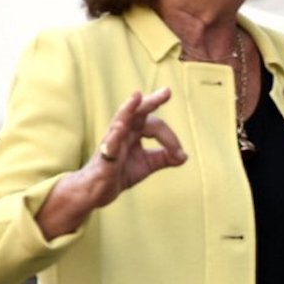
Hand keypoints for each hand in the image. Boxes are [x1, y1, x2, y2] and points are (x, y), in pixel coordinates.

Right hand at [87, 88, 187, 206]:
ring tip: (136, 97)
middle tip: (167, 91)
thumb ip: (165, 158)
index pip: (155, 125)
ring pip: (120, 121)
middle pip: (137, 112)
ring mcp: (112, 143)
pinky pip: (109, 145)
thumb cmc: (121, 172)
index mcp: (134, 131)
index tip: (180, 154)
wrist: (98, 191)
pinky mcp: (105, 157)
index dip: (170, 138)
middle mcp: (122, 132)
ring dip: (128, 109)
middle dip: (152, 101)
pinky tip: (119, 128)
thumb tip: (184, 156)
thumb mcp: (148, 164)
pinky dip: (114, 136)